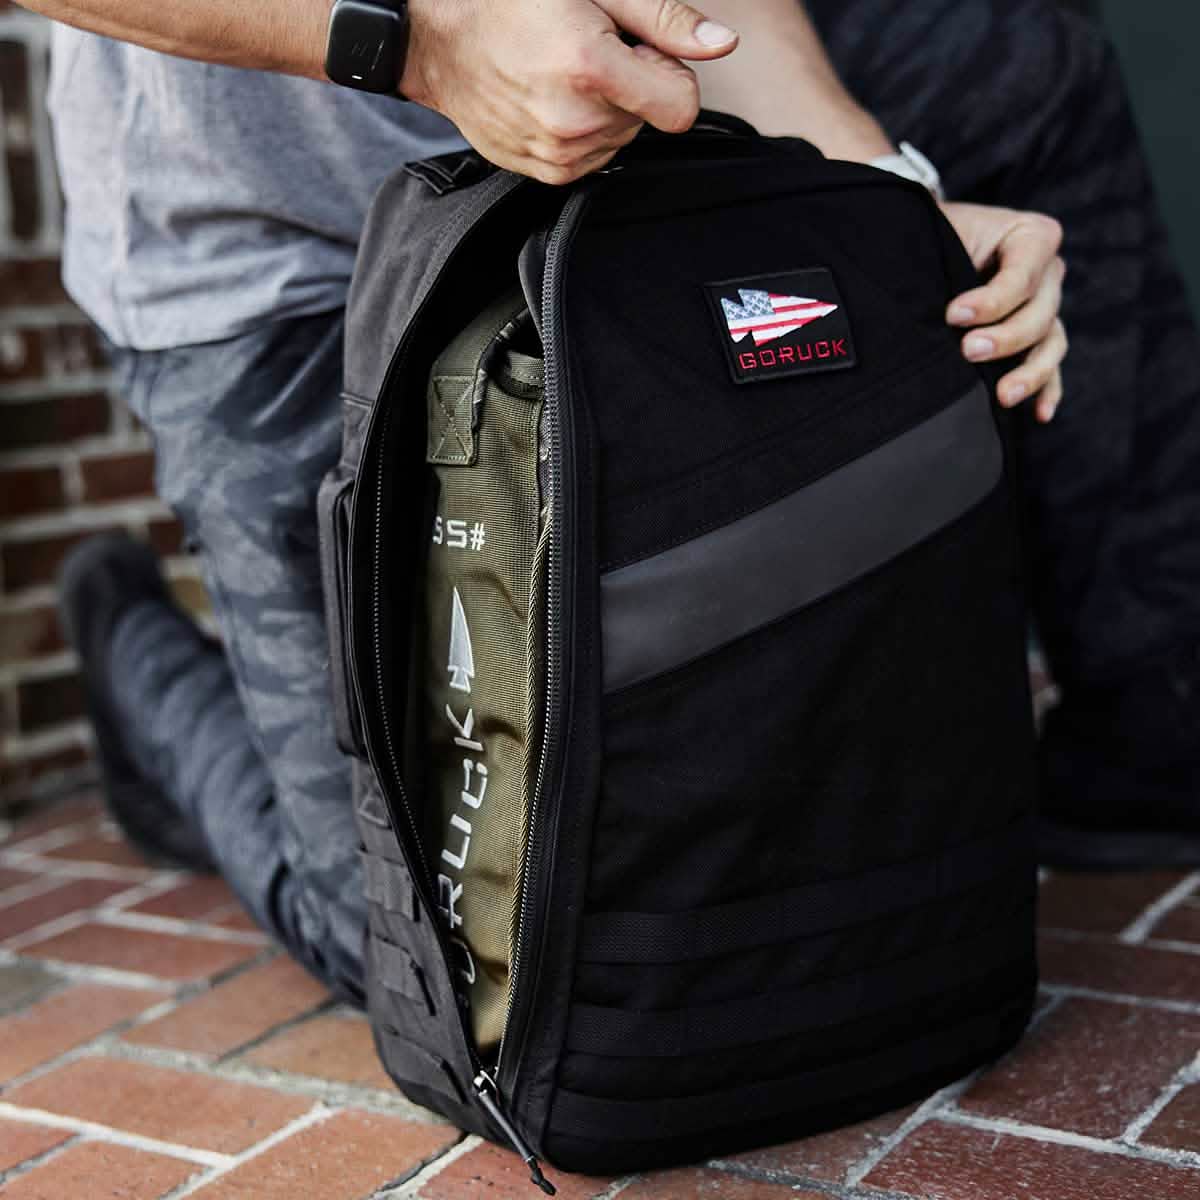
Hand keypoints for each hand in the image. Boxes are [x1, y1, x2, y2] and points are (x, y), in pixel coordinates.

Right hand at [401, 0, 738, 183]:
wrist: (442, 40)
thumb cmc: (512, 3)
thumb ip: (665, 20)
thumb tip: (722, 44)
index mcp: (592, 71)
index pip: (682, 107)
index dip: (672, 76)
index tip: (640, 53)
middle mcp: (576, 123)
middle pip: (650, 121)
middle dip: (632, 86)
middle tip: (585, 53)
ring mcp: (560, 154)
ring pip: (622, 140)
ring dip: (607, 109)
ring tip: (562, 75)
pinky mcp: (547, 172)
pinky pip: (594, 158)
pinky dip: (584, 131)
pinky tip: (551, 100)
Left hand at [940, 202, 1067, 422]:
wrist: (930, 248)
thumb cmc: (933, 238)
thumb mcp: (941, 235)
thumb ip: (946, 259)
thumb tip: (932, 307)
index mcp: (1030, 236)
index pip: (1024, 273)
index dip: (993, 299)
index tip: (953, 316)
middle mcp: (1047, 273)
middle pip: (1042, 313)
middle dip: (1006, 337)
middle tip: (967, 351)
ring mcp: (1045, 308)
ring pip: (1051, 343)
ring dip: (1030, 372)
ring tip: (1003, 395)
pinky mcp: (1036, 339)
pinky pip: (1050, 366)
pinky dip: (1047, 390)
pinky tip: (1040, 414)